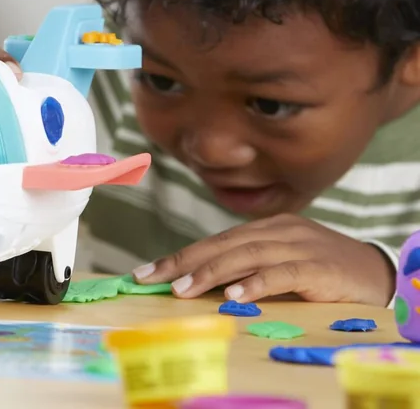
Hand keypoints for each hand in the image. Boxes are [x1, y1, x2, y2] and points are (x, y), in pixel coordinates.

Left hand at [132, 214, 394, 305]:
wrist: (375, 270)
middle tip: (151, 278)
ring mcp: (298, 245)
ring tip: (182, 288)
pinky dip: (256, 283)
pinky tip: (234, 296)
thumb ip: (249, 264)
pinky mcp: (318, 267)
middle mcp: (277, 231)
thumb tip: (204, 281)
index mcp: (265, 227)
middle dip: (184, 261)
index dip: (182, 255)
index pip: (216, 241)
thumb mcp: (281, 260)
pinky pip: (282, 273)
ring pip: (246, 255)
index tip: (148, 272)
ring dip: (211, 272)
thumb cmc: (321, 268)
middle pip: (223, 244)